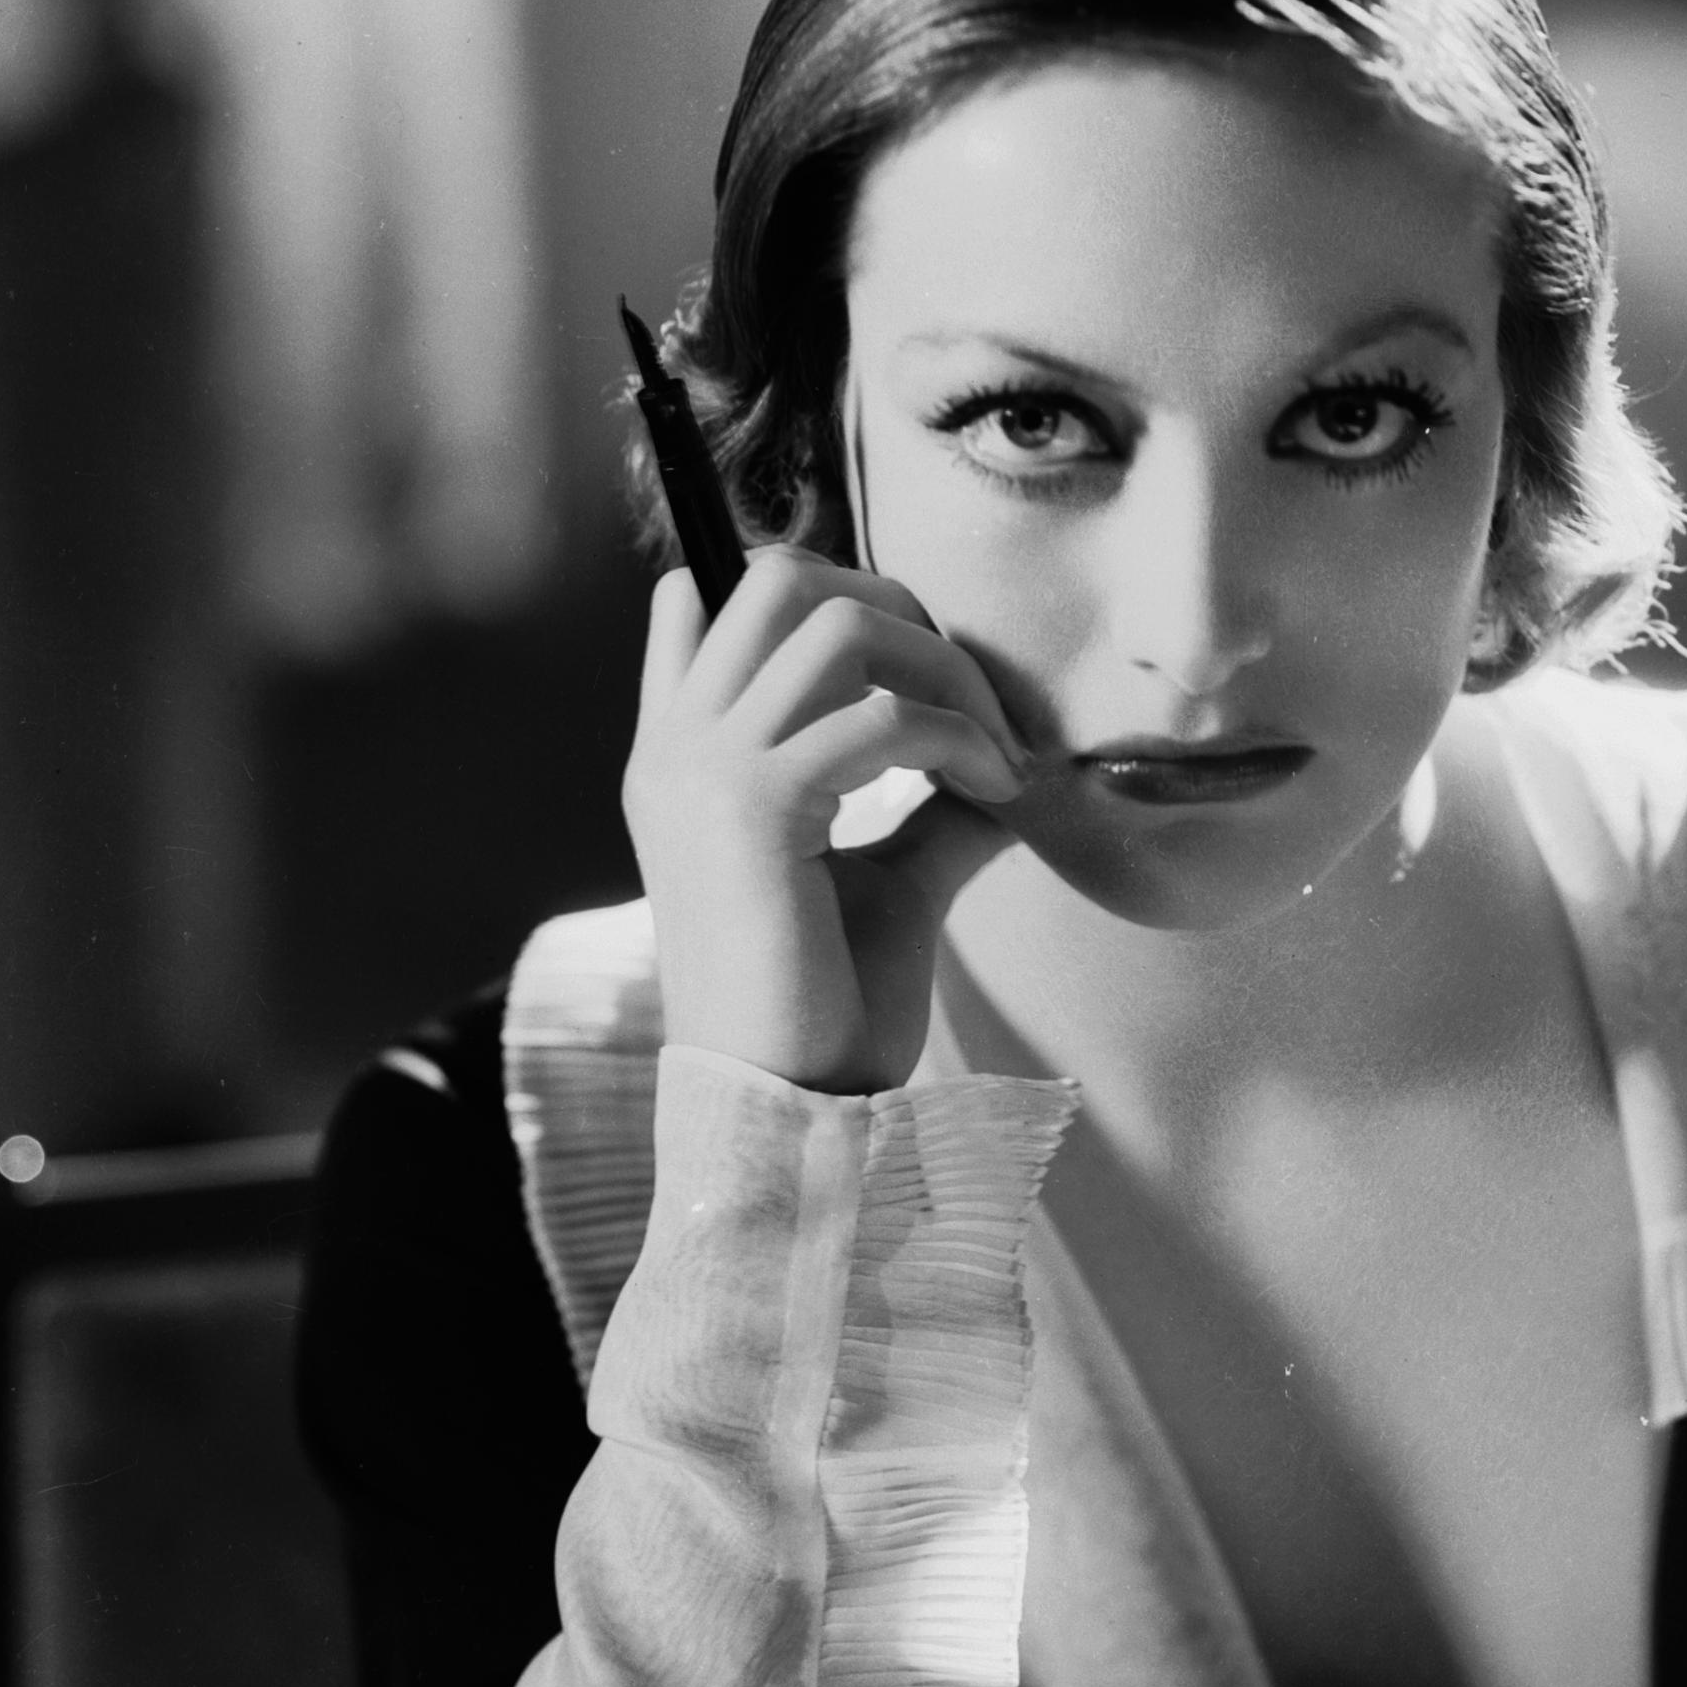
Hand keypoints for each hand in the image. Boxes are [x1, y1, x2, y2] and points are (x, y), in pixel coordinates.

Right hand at [622, 548, 1029, 1093]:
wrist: (786, 1111)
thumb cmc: (825, 1011)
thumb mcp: (887, 882)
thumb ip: (930, 809)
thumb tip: (1010, 763)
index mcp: (681, 759)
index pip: (699, 603)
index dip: (809, 591)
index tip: (903, 647)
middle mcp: (676, 746)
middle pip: (781, 576)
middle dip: (898, 606)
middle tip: (968, 689)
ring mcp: (701, 768)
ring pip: (835, 621)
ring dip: (944, 667)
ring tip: (998, 750)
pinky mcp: (750, 806)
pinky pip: (881, 717)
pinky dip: (961, 738)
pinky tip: (998, 791)